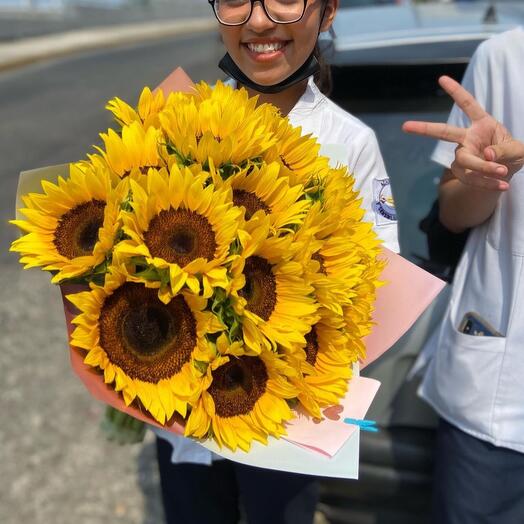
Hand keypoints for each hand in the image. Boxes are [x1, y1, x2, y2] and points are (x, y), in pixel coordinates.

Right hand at [402, 76, 523, 190]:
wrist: (506, 174)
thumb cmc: (513, 156)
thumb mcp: (519, 150)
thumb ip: (505, 150)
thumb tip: (486, 155)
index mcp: (483, 124)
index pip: (468, 105)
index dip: (456, 92)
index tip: (441, 79)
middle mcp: (468, 138)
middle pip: (444, 132)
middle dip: (424, 129)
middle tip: (405, 126)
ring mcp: (462, 155)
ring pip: (464, 161)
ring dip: (482, 168)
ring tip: (501, 173)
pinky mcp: (462, 172)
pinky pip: (470, 178)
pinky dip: (486, 182)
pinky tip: (501, 185)